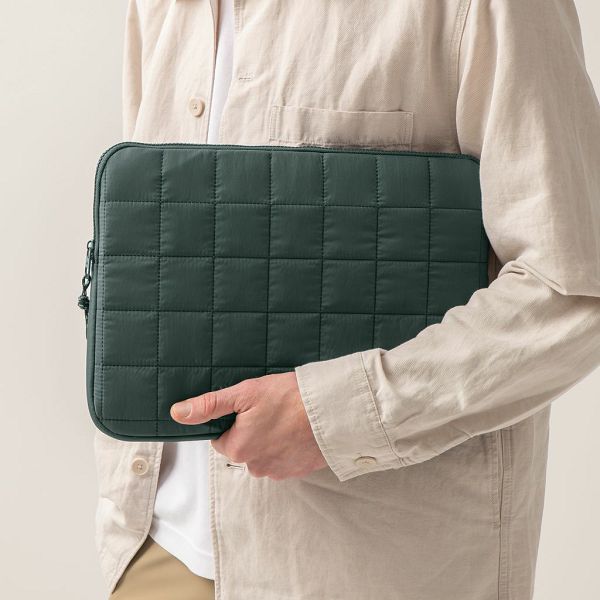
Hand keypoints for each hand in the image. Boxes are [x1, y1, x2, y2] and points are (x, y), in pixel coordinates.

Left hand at [170, 372, 327, 479]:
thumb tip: (178, 413)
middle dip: (253, 430)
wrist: (333, 410)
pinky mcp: (299, 471)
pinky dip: (289, 446)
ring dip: (272, 439)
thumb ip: (209, 405)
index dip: (234, 419)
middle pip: (244, 447)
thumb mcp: (245, 393)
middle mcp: (255, 467)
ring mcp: (279, 471)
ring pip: (264, 453)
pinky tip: (299, 429)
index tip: (252, 407)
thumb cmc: (290, 397)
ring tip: (288, 417)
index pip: (222, 437)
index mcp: (238, 449)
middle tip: (272, 409)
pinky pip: (285, 459)